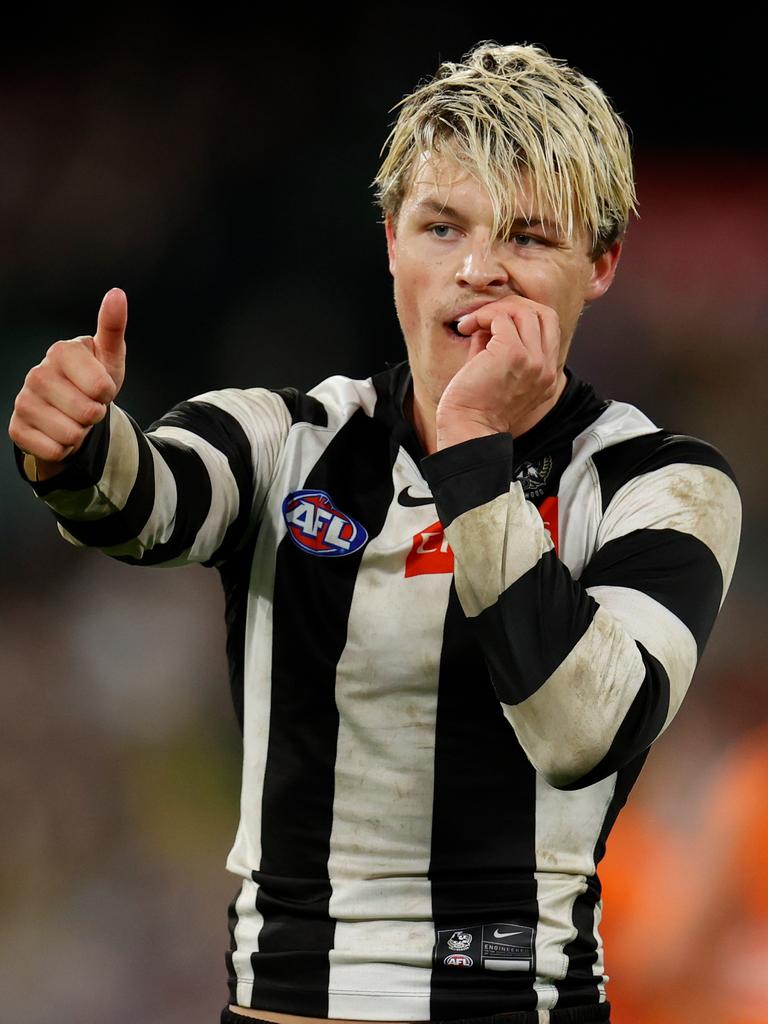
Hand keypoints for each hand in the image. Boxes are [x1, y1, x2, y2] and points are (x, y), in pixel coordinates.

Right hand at [8, 288, 127, 479]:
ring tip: (74, 419)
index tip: (101, 387)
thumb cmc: (93, 379)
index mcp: (61, 351)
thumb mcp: (109, 356)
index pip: (101, 387)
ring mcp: (23, 401)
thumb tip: (117, 293)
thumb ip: (112, 326)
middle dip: (96, 415)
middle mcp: (37, 373)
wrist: (72, 411)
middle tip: (88, 406)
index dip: (108, 393)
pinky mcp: (17, 428)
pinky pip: (55, 451)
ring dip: (81, 433)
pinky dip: (65, 449)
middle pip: (87, 413)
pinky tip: (59, 433)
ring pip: (72, 435)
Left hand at [435, 295, 560, 449]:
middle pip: (544, 314)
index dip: (523, 316)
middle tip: (485, 317)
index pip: (549, 328)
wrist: (467, 429)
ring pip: (524, 312)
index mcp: (547, 376)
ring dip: (494, 311)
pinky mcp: (514, 354)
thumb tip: (490, 318)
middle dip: (513, 307)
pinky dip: (482, 317)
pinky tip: (467, 328)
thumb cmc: (475, 405)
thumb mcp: (498, 371)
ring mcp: (533, 361)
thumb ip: (501, 343)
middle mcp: (546, 368)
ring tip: (472, 323)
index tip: (495, 323)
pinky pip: (502, 318)